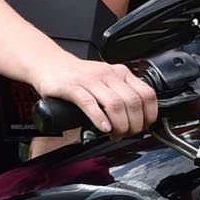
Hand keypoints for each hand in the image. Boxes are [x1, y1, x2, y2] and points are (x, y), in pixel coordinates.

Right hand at [32, 55, 159, 134]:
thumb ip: (121, 95)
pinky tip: (103, 128)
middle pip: (132, 102)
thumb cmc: (78, 77)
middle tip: (127, 134)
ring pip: (115, 103)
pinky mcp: (72, 87)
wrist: (49, 64)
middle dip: (134, 124)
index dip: (149, 115)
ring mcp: (90, 80)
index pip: (146, 94)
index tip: (144, 127)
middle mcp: (108, 74)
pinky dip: (99, 119)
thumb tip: (137, 120)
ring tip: (115, 135)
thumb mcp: (106, 81)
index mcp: (120, 73)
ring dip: (119, 125)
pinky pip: (90, 103)